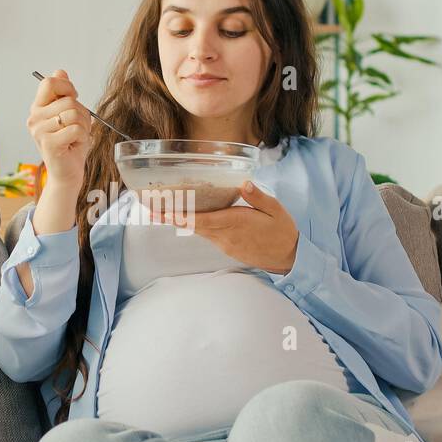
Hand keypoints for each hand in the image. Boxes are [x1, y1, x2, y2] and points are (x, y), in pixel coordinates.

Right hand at [26, 68, 90, 190]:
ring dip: (84, 126)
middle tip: (79, 127)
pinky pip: (76, 129)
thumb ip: (64, 94)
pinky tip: (75, 145)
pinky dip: (83, 137)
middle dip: (82, 113)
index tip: (74, 98)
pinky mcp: (49, 143)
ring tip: (77, 137)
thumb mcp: (70, 114)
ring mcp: (39, 131)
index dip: (67, 87)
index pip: (49, 82)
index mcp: (37, 108)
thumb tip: (60, 71)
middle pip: (68, 100)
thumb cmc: (70, 144)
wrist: (67, 173)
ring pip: (74, 114)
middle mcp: (34, 118)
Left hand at [161, 181, 299, 273]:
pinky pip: (207, 235)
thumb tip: (244, 184)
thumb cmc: (282, 230)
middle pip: (194, 226)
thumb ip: (258, 197)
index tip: (167, 212)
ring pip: (199, 231)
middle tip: (151, 209)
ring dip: (181, 221)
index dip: (184, 217)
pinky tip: (185, 218)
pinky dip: (194, 226)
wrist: (289, 257)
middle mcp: (227, 236)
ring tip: (162, 211)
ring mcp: (225, 244)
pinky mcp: (227, 248)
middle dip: (172, 217)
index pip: (205, 220)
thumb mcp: (275, 209)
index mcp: (237, 223)